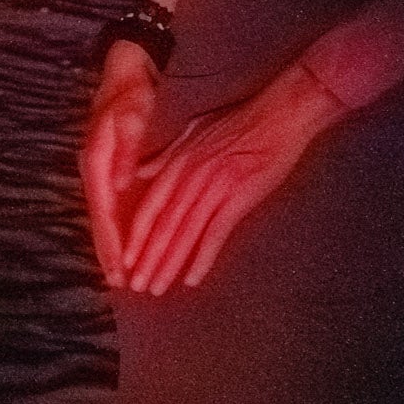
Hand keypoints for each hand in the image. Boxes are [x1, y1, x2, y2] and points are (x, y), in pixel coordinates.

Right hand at [77, 39, 160, 277]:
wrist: (124, 68)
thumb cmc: (131, 90)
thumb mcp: (130, 114)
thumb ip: (126, 149)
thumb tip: (120, 185)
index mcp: (97, 160)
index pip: (104, 210)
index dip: (111, 241)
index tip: (120, 267)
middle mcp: (93, 169)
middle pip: (100, 219)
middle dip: (109, 252)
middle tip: (122, 283)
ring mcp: (99, 168)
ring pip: (105, 215)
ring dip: (112, 243)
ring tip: (120, 272)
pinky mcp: (108, 166)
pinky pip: (111, 204)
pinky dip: (117, 226)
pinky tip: (126, 241)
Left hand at [115, 59, 344, 293]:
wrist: (279, 115)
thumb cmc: (239, 120)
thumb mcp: (193, 131)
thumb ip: (166, 155)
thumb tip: (141, 172)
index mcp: (177, 162)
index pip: (149, 206)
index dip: (135, 236)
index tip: (124, 259)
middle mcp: (190, 176)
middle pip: (162, 225)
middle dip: (146, 258)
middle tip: (136, 286)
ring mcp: (214, 187)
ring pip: (184, 233)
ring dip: (168, 263)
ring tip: (156, 288)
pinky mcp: (239, 196)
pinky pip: (216, 233)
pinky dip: (203, 257)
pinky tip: (191, 279)